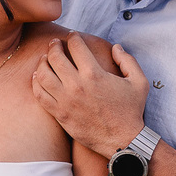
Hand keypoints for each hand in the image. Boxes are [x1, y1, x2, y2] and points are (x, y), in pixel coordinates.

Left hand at [32, 33, 149, 158]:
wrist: (123, 141)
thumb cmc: (131, 111)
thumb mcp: (139, 82)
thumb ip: (128, 60)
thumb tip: (116, 47)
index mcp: (95, 74)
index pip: (76, 46)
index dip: (73, 36)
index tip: (72, 35)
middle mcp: (77, 86)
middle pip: (55, 57)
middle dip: (54, 45)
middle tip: (55, 43)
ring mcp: (66, 101)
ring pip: (43, 74)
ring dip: (42, 62)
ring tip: (45, 59)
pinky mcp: (59, 114)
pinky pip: (40, 94)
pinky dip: (36, 83)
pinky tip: (38, 77)